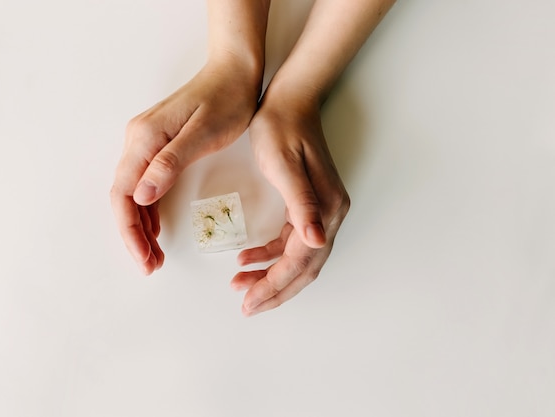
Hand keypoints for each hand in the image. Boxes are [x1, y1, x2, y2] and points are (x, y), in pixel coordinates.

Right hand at [110, 58, 261, 273]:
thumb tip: (141, 196)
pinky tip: (157, 228)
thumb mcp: (203, 134)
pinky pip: (145, 184)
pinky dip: (149, 210)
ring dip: (140, 227)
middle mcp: (138, 140)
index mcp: (144, 139)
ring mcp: (146, 142)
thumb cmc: (226, 100)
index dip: (130, 231)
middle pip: (123, 197)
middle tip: (150, 265)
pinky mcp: (158, 144)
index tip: (145, 258)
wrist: (234, 71)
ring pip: (133, 193)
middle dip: (133, 235)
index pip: (124, 195)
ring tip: (155, 255)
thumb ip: (169, 163)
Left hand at [231, 94, 349, 315]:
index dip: (274, 284)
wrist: (288, 101)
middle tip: (246, 306)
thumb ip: (302, 206)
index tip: (248, 301)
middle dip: (275, 290)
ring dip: (271, 275)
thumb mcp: (285, 167)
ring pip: (297, 258)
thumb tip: (317, 243)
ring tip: (240, 286)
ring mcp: (320, 211)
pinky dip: (270, 254)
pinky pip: (290, 241)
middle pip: (304, 267)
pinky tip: (247, 258)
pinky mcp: (307, 205)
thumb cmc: (281, 129)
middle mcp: (329, 214)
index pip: (300, 259)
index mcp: (325, 208)